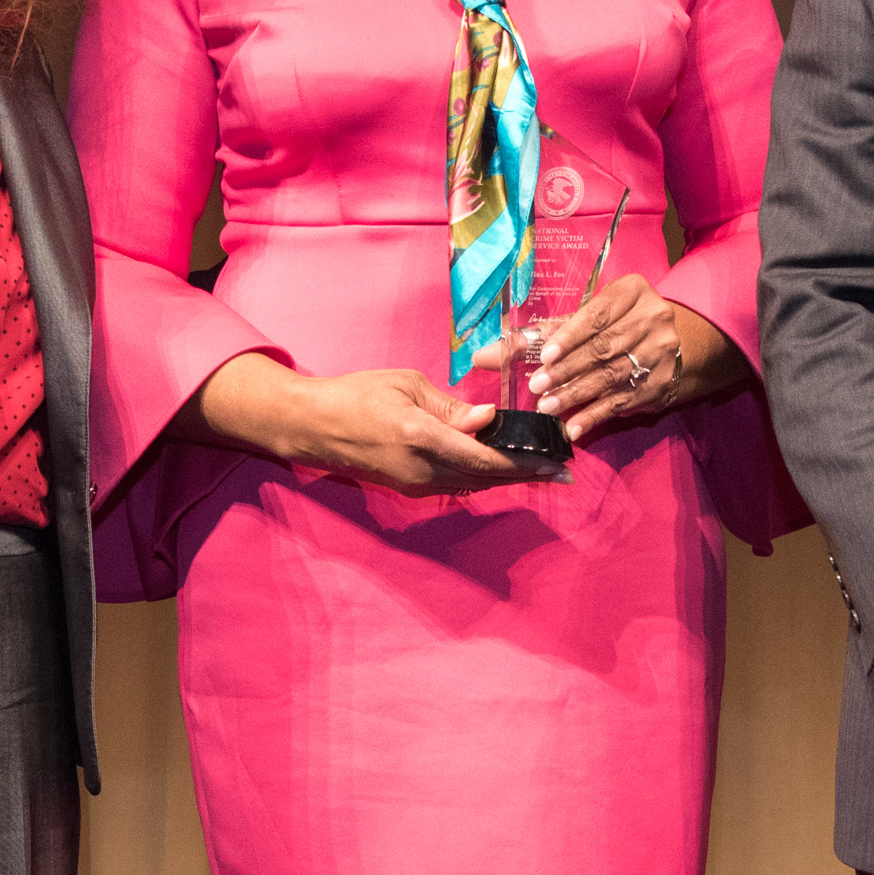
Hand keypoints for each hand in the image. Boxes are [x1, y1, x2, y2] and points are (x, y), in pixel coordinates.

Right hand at [192, 355, 543, 494]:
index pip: (488, 458)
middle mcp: (424, 470)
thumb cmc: (357, 395)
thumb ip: (450, 407)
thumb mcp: (407, 386)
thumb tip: (488, 419)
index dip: (527, 464)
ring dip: (507, 477)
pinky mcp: (410, 488)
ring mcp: (416, 485)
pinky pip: (457, 483)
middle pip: (488, 478)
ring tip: (539, 469)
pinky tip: (501, 467)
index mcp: (424, 439)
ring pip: (475, 484)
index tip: (557, 465)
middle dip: (527, 474)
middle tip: (561, 470)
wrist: (312, 426)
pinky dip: (483, 476)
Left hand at [478, 278, 748, 448]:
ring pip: (612, 377)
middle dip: (568, 370)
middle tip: (537, 388)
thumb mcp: (591, 317)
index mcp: (633, 291)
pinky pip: (623, 402)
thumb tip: (483, 356)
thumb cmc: (621, 324)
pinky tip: (573, 428)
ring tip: (548, 408)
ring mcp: (662, 353)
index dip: (570, 336)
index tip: (545, 356)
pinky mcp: (661, 384)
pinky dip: (595, 416)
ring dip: (577, 395)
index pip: (598, 315)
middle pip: (604, 348)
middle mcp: (654, 318)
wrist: (680, 342)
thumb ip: (544, 332)